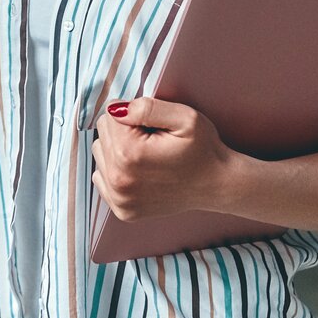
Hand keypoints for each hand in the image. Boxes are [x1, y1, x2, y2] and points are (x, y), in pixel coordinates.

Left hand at [91, 96, 239, 220]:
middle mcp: (119, 179)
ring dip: (118, 151)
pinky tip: (142, 172)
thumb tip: (114, 108)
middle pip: (102, 135)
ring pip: (100, 155)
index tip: (153, 127)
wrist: (217, 185)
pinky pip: (102, 177)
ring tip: (148, 157)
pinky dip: (117, 171)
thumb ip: (146, 107)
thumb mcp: (185, 117)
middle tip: (153, 142)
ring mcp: (119, 198)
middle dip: (124, 132)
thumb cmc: (203, 150)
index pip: (108, 115)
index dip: (133, 116)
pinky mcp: (122, 210)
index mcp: (129, 154)